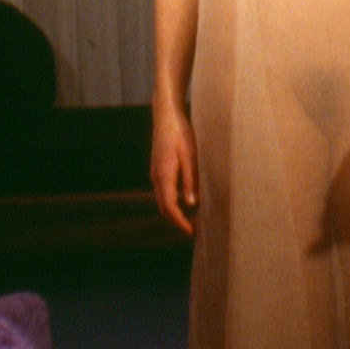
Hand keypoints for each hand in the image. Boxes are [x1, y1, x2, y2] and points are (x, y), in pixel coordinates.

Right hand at [151, 100, 198, 234]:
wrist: (166, 116)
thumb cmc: (180, 133)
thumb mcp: (190, 156)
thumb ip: (190, 180)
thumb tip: (192, 203)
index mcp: (164, 175)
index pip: (170, 207)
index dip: (179, 222)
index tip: (191, 232)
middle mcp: (156, 177)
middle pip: (163, 208)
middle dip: (177, 222)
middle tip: (194, 229)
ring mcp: (155, 174)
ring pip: (162, 202)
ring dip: (174, 213)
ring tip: (192, 219)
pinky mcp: (157, 170)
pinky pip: (163, 193)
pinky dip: (172, 203)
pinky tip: (185, 202)